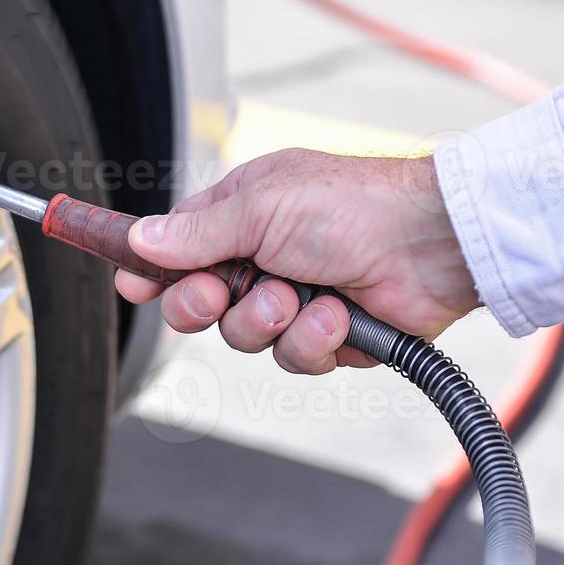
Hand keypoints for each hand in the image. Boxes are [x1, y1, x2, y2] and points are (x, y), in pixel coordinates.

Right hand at [116, 150, 477, 370]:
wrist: (430, 244)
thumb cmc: (355, 205)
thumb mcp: (260, 207)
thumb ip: (196, 233)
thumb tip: (143, 238)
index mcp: (242, 215)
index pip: (177, 248)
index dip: (153, 270)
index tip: (133, 285)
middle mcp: (264, 258)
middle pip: (199, 303)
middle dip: (205, 304)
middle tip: (222, 292)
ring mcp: (295, 299)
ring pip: (243, 338)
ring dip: (268, 320)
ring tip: (301, 296)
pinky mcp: (327, 337)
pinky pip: (292, 359)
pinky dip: (312, 340)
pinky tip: (337, 315)